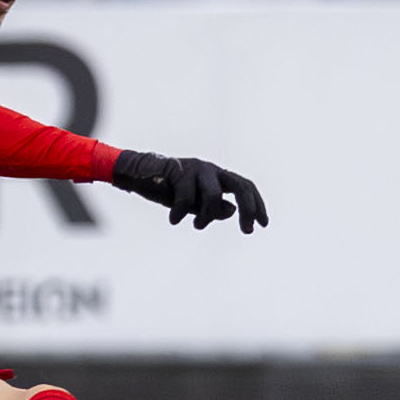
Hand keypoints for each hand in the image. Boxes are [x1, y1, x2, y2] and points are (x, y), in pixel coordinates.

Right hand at [110, 151, 267, 232]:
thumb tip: (232, 211)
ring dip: (207, 216)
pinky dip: (181, 212)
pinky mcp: (178, 169)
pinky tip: (173, 219)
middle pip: (240, 186)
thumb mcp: (192, 205)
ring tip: (196, 225)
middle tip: (248, 231)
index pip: (245, 187)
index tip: (263, 225)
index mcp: (216, 176)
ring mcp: (195, 167)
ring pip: (214, 195)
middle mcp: (210, 169)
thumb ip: (212, 209)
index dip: (257, 205)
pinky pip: (186, 197)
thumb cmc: (166, 189)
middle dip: (248, 210)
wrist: (136, 174)